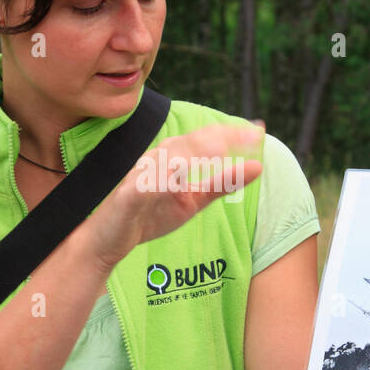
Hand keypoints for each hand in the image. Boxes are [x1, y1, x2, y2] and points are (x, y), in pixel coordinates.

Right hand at [86, 122, 263, 269]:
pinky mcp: (128, 196)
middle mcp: (158, 159)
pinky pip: (147, 185)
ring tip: (223, 149)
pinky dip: (163, 180)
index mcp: (174, 157)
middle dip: (221, 137)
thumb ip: (223, 183)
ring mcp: (142, 175)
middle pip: (191, 141)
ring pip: (170, 157)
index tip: (260, 130)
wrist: (110, 239)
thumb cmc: (151, 215)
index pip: (206, 139)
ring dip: (196, 151)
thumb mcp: (194, 200)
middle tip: (252, 136)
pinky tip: (181, 180)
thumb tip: (258, 166)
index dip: (232, 133)